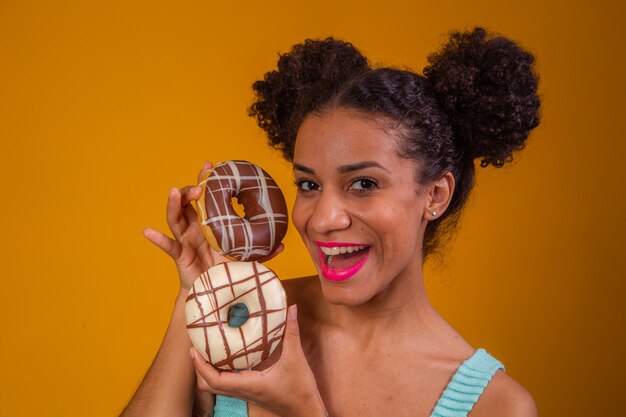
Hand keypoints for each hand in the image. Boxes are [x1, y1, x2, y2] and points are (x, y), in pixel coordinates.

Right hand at [143, 161, 283, 292]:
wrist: (215, 294)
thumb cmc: (227, 271)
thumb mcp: (246, 258)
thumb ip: (262, 251)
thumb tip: (282, 245)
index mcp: (210, 224)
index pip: (206, 198)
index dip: (205, 181)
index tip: (209, 165)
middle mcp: (195, 228)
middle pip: (187, 203)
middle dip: (191, 190)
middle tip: (200, 185)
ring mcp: (185, 240)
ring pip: (175, 218)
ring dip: (173, 204)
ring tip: (173, 191)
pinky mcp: (180, 255)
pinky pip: (168, 246)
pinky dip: (157, 239)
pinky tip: (148, 231)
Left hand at [191, 305, 325, 416]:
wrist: (306, 411)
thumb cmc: (300, 390)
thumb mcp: (296, 358)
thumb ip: (292, 332)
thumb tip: (291, 308)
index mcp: (249, 384)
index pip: (214, 380)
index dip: (200, 366)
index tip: (194, 350)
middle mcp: (243, 391)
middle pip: (208, 385)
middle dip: (199, 368)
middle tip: (196, 347)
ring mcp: (245, 393)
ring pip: (216, 386)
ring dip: (207, 371)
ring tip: (206, 350)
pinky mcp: (250, 391)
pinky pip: (227, 384)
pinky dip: (220, 372)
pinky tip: (226, 357)